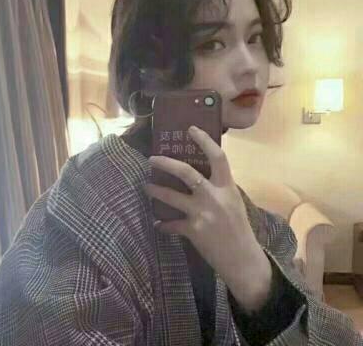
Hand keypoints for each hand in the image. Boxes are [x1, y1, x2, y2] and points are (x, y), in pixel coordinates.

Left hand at [144, 125, 272, 312]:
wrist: (242, 259)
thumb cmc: (239, 228)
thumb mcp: (233, 202)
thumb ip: (218, 188)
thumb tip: (199, 177)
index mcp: (227, 187)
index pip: (218, 157)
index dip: (204, 141)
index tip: (191, 129)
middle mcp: (214, 196)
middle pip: (187, 173)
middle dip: (166, 163)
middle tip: (152, 159)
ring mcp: (202, 213)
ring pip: (171, 196)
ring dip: (155, 190)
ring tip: (146, 187)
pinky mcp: (193, 230)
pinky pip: (171, 224)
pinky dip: (163, 224)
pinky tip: (158, 225)